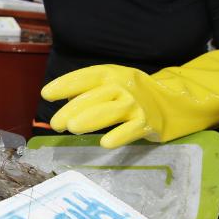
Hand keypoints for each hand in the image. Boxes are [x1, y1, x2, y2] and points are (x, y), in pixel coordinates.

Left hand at [41, 65, 157, 148]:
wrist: (172, 101)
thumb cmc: (132, 93)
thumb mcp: (112, 83)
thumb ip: (90, 91)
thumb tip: (64, 103)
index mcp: (111, 74)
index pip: (85, 77)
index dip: (65, 84)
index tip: (46, 94)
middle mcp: (122, 87)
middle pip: (93, 97)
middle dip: (71, 110)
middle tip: (55, 123)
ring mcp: (135, 105)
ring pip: (109, 112)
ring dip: (89, 120)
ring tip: (71, 128)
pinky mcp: (147, 123)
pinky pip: (131, 130)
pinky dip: (119, 136)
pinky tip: (105, 143)